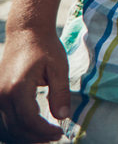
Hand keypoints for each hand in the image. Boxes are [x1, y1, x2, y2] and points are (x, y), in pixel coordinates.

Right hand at [0, 27, 70, 142]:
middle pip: (16, 128)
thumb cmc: (45, 47)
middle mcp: (2, 94)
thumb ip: (60, 93)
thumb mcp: (59, 67)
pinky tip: (30, 133)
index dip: (44, 131)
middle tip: (55, 137)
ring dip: (25, 137)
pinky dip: (14, 131)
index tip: (59, 133)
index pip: (29, 120)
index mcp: (18, 87)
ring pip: (6, 128)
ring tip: (44, 137)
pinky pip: (1, 121)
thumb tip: (63, 116)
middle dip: (36, 137)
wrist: (26, 33)